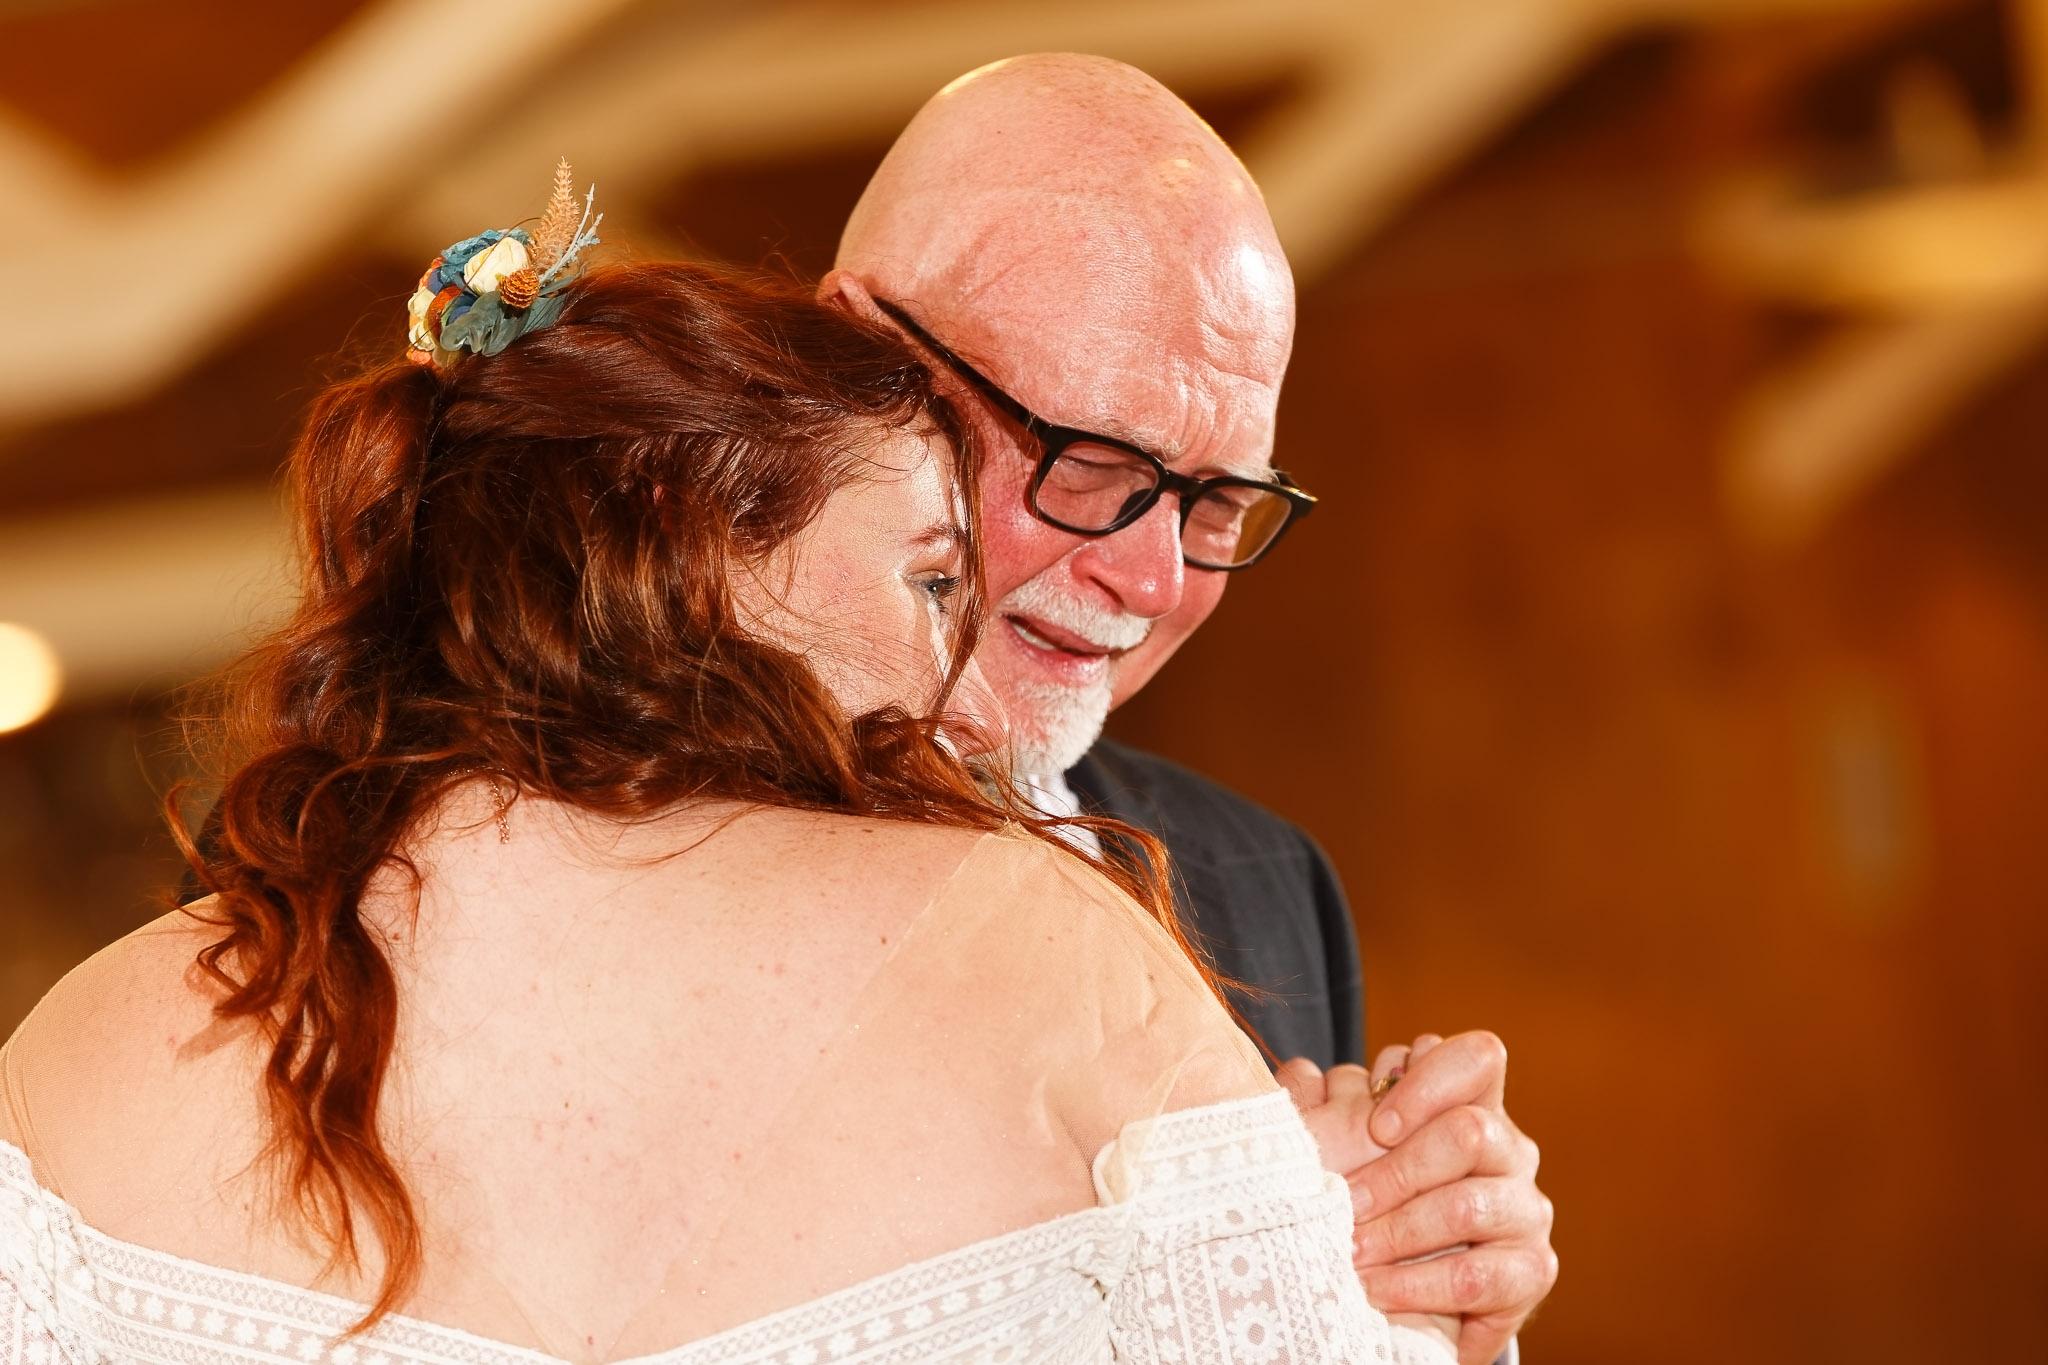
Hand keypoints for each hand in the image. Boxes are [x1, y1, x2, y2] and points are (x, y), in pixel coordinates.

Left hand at [1353, 1032, 1556, 1364]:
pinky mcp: (1531, 1272)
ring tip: (1350, 1255)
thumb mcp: (1348, 1150)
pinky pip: (1475, 1276)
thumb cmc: (1373, 1208)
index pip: (1478, 1058)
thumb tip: (1301, 1074)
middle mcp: (1509, 1151)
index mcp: (1471, 1106)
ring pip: (1467, 1206)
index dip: (1430, 1079)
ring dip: (1397, 1233)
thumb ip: (1329, 1106)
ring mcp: (1526, 1211)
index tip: (1378, 1125)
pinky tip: (1376, 1294)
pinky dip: (1416, 1286)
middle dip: (1395, 1172)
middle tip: (1344, 1204)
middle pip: (1469, 1132)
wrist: (1407, 1302)